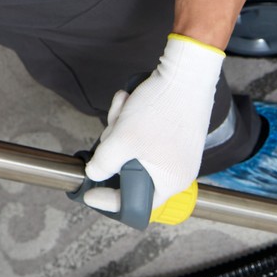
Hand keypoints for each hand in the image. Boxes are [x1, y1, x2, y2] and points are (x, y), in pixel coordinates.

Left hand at [82, 34, 224, 211]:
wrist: (187, 72)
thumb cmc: (162, 108)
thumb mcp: (123, 140)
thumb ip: (103, 164)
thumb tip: (93, 174)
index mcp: (170, 182)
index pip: (134, 204)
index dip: (107, 199)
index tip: (89, 192)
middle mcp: (177, 171)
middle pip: (131, 172)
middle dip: (115, 148)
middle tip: (113, 128)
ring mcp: (176, 152)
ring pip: (134, 150)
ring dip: (120, 129)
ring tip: (124, 106)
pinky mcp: (173, 133)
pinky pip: (144, 136)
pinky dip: (132, 120)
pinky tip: (130, 102)